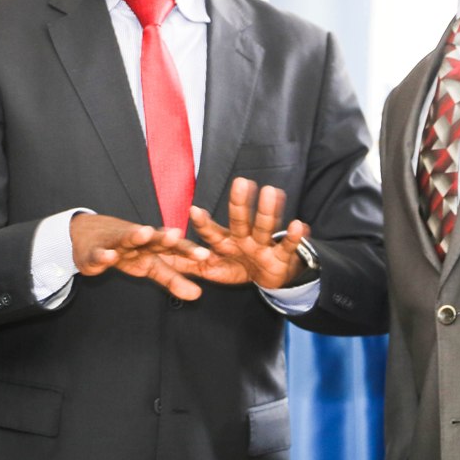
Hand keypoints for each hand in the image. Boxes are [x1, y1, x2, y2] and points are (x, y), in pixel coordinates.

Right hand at [70, 213, 209, 300]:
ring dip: (135, 236)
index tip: (205, 255)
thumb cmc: (126, 251)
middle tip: (176, 235)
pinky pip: (99, 255)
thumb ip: (173, 279)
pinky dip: (103, 255)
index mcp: (151, 245)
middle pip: (152, 240)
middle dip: (164, 238)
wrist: (87, 234)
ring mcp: (114, 244)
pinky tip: (109, 256)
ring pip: (125, 239)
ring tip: (145, 233)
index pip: (173, 248)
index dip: (188, 251)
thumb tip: (198, 295)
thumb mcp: (150, 266)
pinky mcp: (93, 253)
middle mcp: (136, 241)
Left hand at [164, 177, 313, 290]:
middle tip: (241, 182)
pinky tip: (298, 225)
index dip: (203, 223)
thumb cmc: (237, 266)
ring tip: (271, 191)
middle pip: (240, 220)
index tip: (193, 210)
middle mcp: (243, 238)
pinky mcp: (280, 256)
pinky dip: (292, 237)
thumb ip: (188, 263)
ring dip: (267, 211)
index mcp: (225, 242)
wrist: (267, 277)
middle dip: (240, 203)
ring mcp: (262, 245)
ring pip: (264, 227)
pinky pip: (287, 246)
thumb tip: (161, 256)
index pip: (212, 231)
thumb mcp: (211, 268)